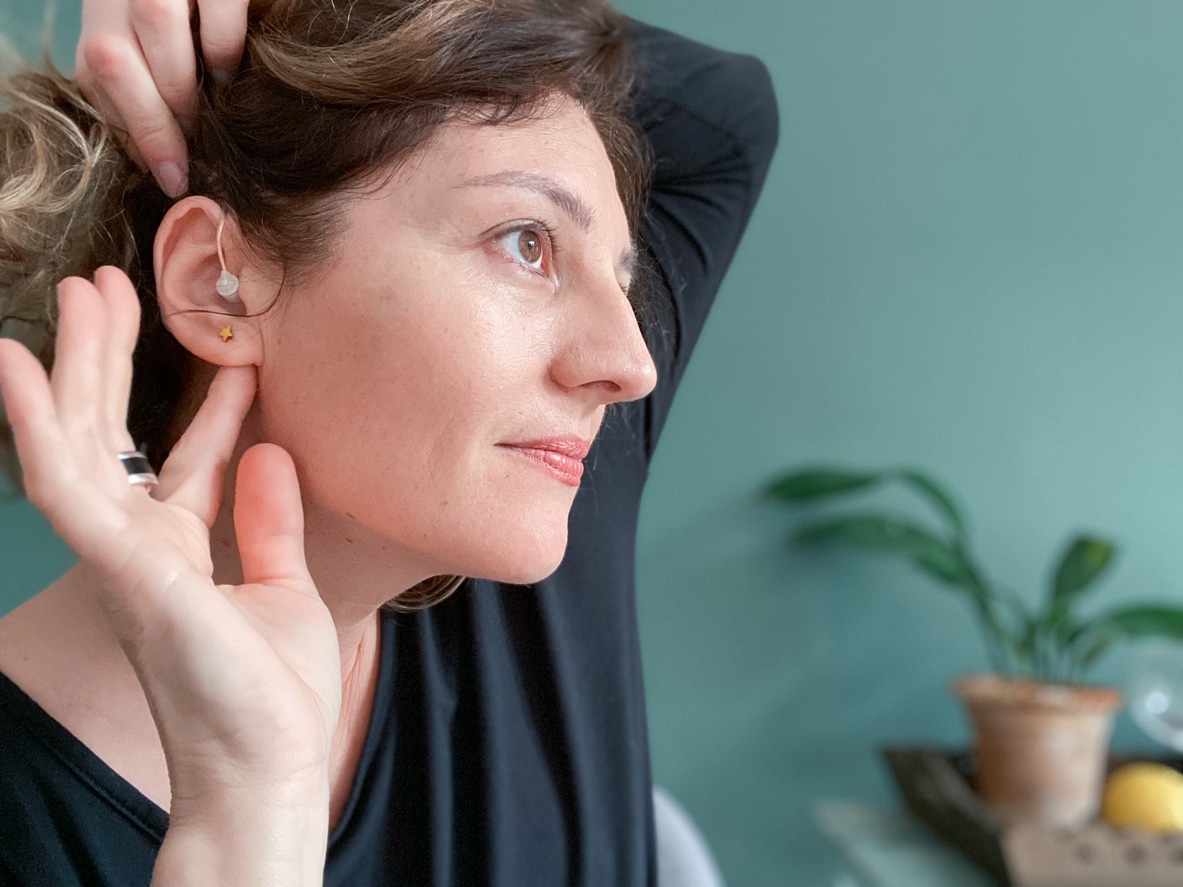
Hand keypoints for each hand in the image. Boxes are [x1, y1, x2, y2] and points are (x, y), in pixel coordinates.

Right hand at [0, 267, 340, 796]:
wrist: (263, 761)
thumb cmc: (271, 691)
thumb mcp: (283, 585)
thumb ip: (268, 521)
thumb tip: (275, 452)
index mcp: (181, 551)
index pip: (189, 461)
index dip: (212, 407)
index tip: (238, 358)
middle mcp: (139, 544)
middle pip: (118, 434)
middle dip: (114, 361)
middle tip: (116, 290)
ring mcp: (118, 552)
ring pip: (82, 438)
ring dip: (76, 364)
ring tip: (82, 292)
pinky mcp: (114, 562)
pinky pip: (62, 479)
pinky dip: (36, 420)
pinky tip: (19, 362)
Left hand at [76, 0, 249, 196]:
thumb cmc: (196, 19)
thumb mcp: (156, 47)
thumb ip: (152, 84)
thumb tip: (167, 161)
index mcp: (103, 12)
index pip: (97, 75)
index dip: (135, 134)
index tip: (171, 178)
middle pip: (112, 57)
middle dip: (155, 123)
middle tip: (193, 161)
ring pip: (155, 25)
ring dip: (187, 87)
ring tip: (215, 117)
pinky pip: (214, 10)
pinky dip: (224, 49)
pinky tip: (234, 72)